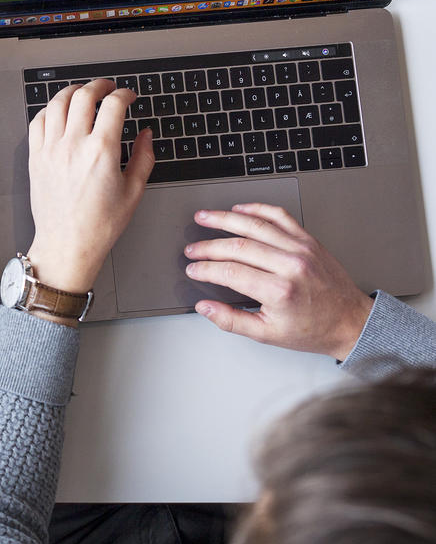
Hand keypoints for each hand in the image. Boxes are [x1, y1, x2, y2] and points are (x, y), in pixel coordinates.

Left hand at [26, 79, 153, 294]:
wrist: (67, 244)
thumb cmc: (99, 225)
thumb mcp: (134, 191)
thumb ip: (143, 157)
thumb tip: (146, 134)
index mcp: (101, 151)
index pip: (113, 105)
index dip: (124, 94)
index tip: (129, 96)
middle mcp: (73, 146)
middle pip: (83, 96)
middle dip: (99, 85)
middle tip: (107, 87)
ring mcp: (51, 150)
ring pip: (56, 103)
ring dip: (72, 91)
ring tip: (82, 92)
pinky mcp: (35, 158)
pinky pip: (37, 122)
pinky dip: (48, 110)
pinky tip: (57, 112)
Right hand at [183, 203, 373, 359]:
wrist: (351, 322)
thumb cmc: (313, 330)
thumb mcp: (267, 334)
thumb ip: (231, 320)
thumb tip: (205, 307)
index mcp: (279, 291)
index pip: (230, 272)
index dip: (205, 269)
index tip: (193, 270)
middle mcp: (291, 265)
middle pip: (238, 246)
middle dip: (208, 247)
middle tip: (192, 249)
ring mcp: (301, 249)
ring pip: (255, 225)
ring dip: (225, 219)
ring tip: (204, 217)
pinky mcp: (309, 240)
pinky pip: (280, 216)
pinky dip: (257, 208)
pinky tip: (239, 208)